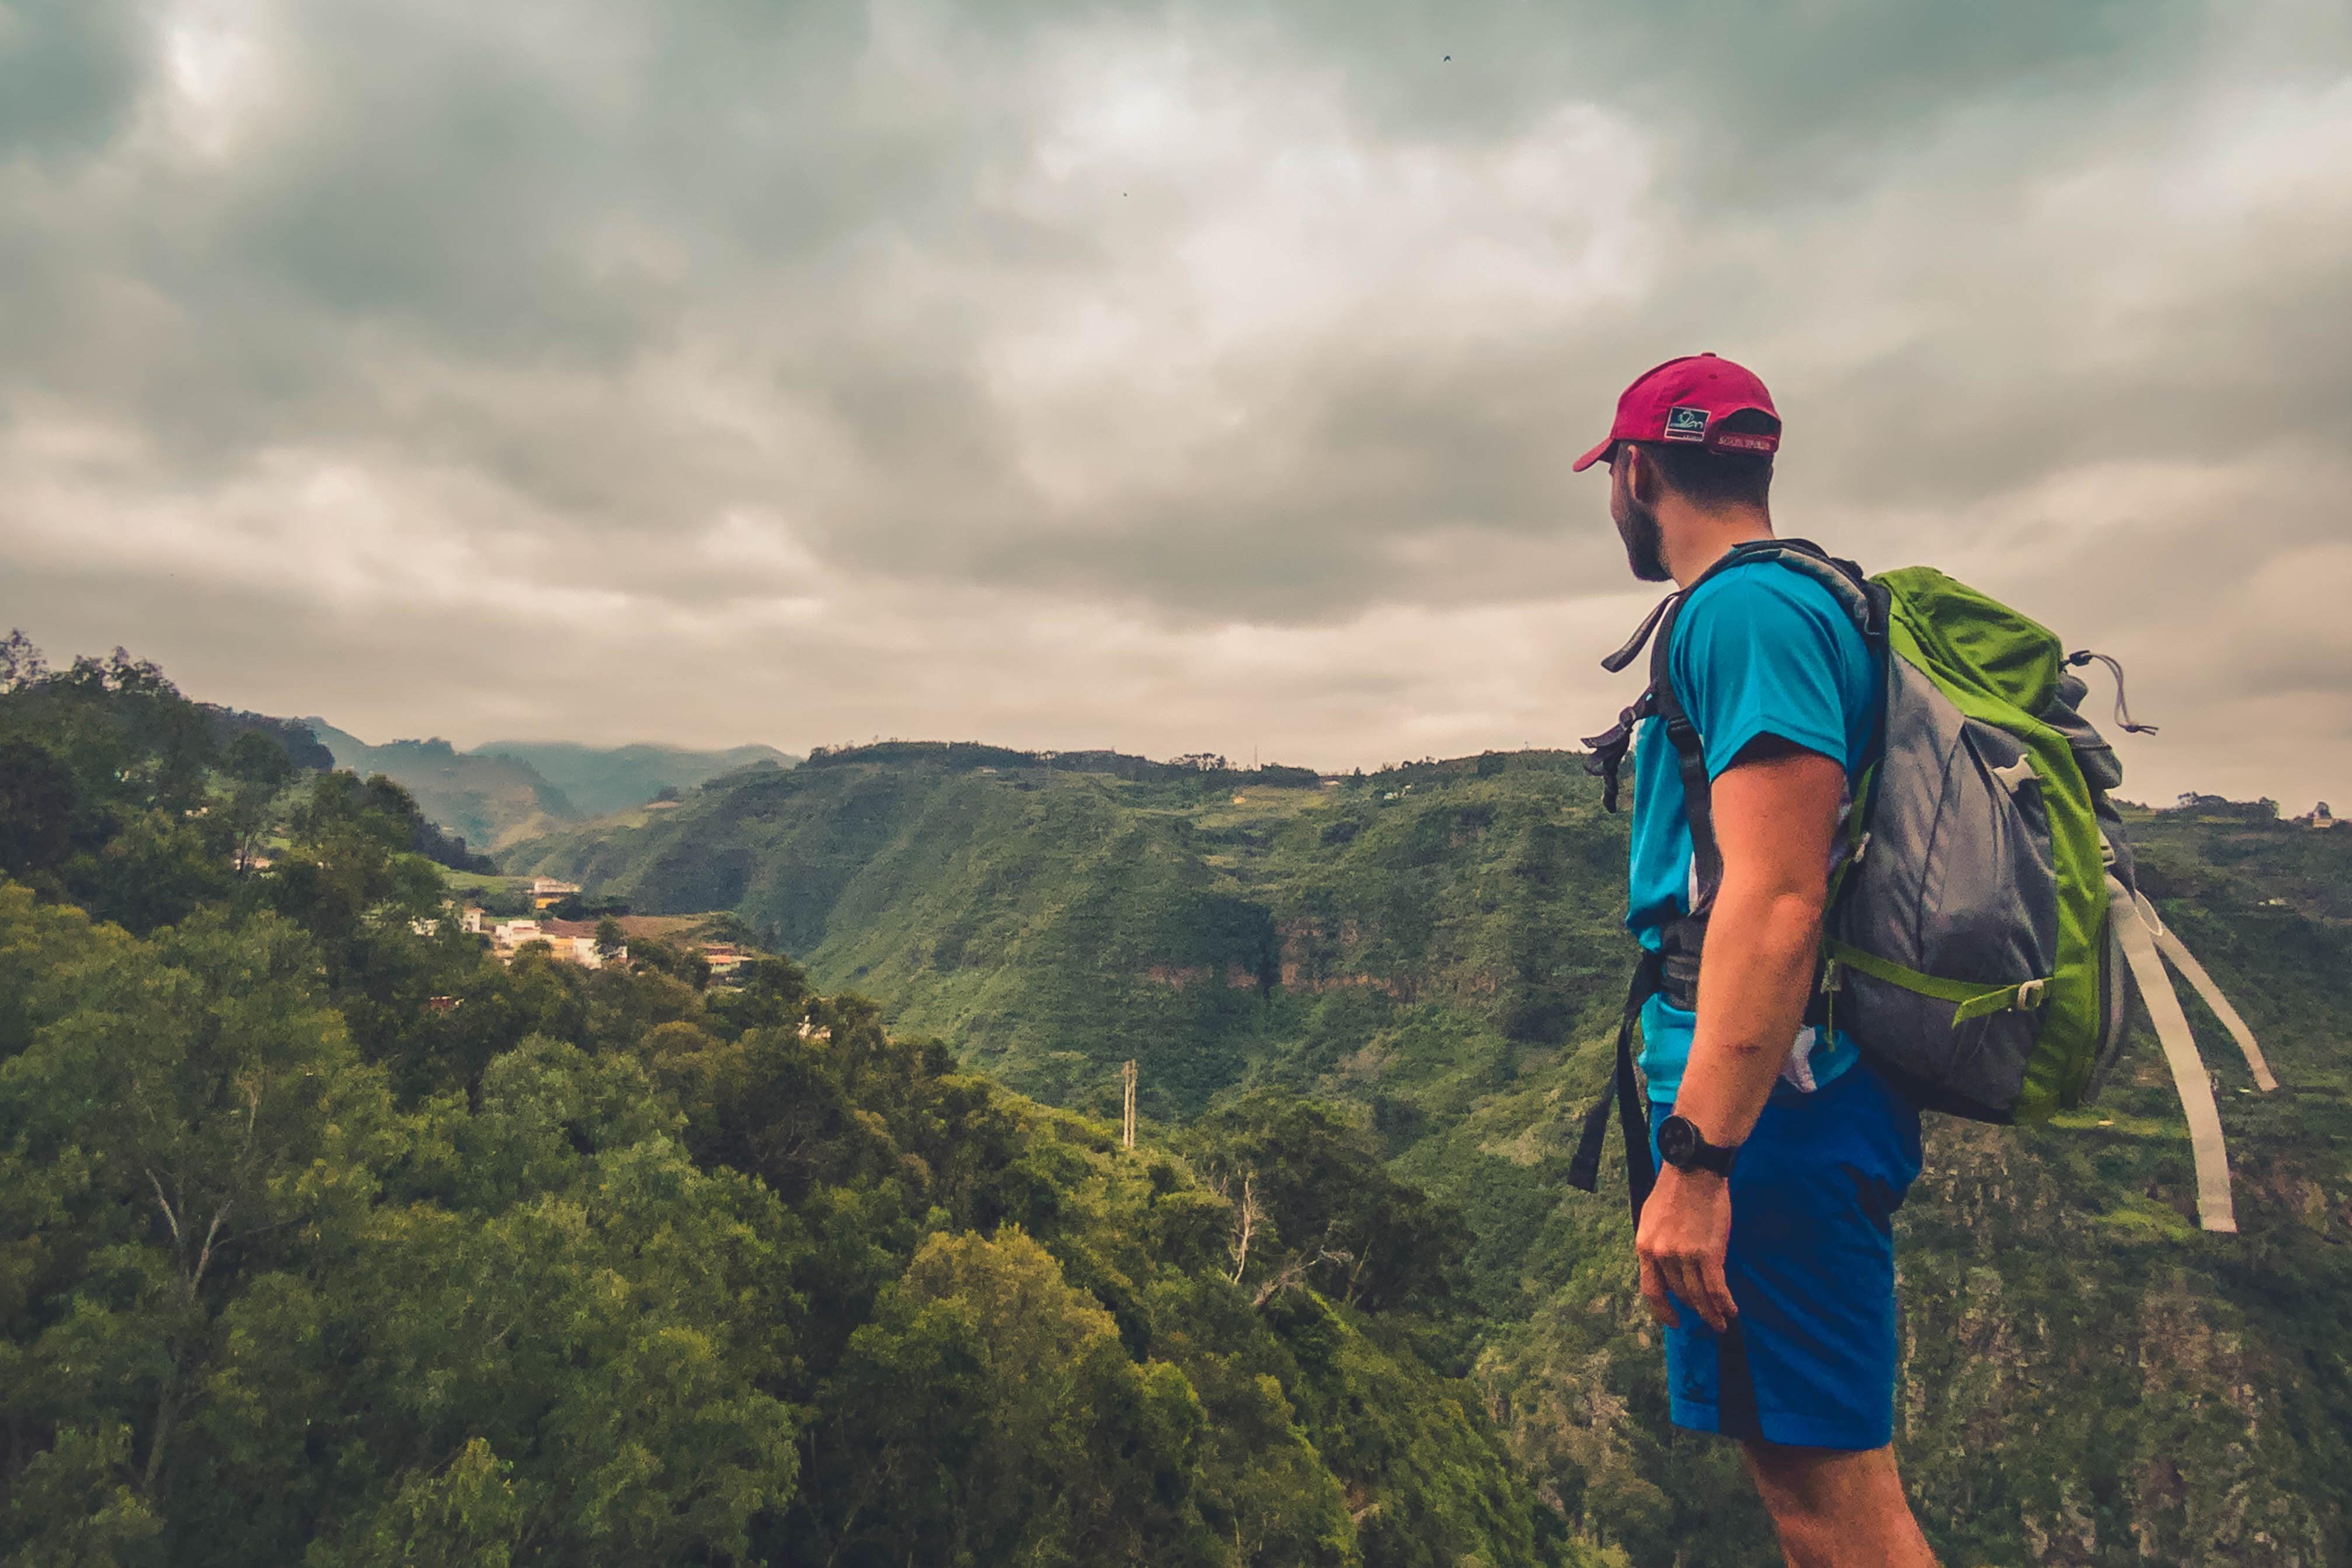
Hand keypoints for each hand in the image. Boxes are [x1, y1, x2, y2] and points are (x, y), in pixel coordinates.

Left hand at [1635, 1164, 1736, 1331]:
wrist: (1694, 1170)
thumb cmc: (1674, 1191)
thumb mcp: (1651, 1220)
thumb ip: (1655, 1247)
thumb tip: (1664, 1271)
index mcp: (1645, 1247)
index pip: (1650, 1290)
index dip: (1662, 1311)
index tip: (1673, 1321)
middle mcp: (1661, 1255)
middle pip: (1679, 1294)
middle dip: (1694, 1309)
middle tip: (1706, 1318)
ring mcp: (1684, 1255)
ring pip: (1698, 1295)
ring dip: (1711, 1313)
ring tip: (1720, 1323)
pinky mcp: (1708, 1253)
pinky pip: (1716, 1288)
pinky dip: (1724, 1303)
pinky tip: (1731, 1311)